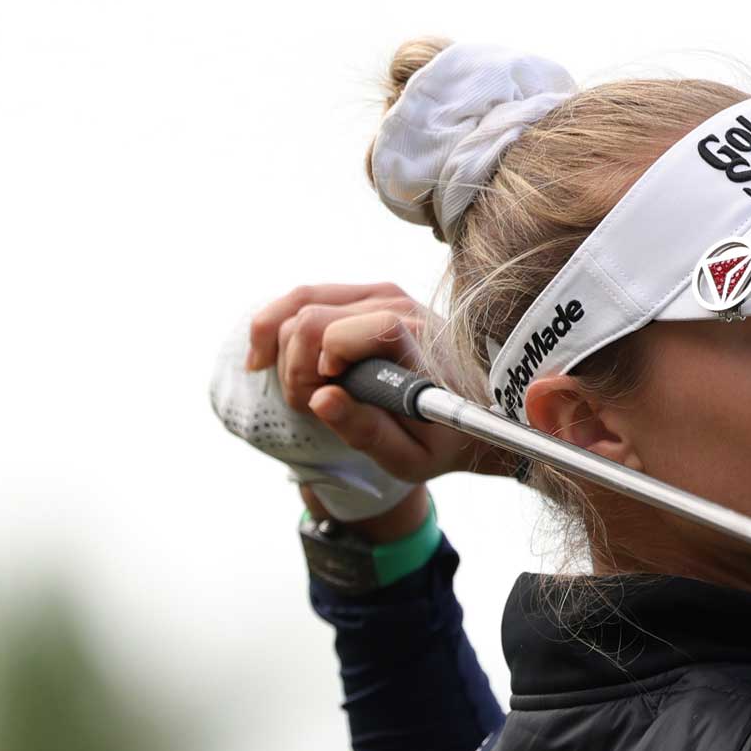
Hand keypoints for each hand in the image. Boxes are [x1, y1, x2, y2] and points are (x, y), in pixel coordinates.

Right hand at [247, 282, 522, 481]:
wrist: (481, 408)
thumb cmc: (445, 438)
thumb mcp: (412, 457)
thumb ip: (367, 432)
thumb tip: (321, 399)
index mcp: (417, 349)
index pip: (354, 332)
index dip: (325, 359)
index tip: (325, 394)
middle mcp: (400, 309)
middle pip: (312, 317)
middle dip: (293, 366)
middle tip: (306, 405)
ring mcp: (384, 294)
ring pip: (301, 302)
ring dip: (282, 347)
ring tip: (297, 388)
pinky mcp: (370, 292)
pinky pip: (306, 296)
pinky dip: (278, 326)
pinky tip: (269, 358)